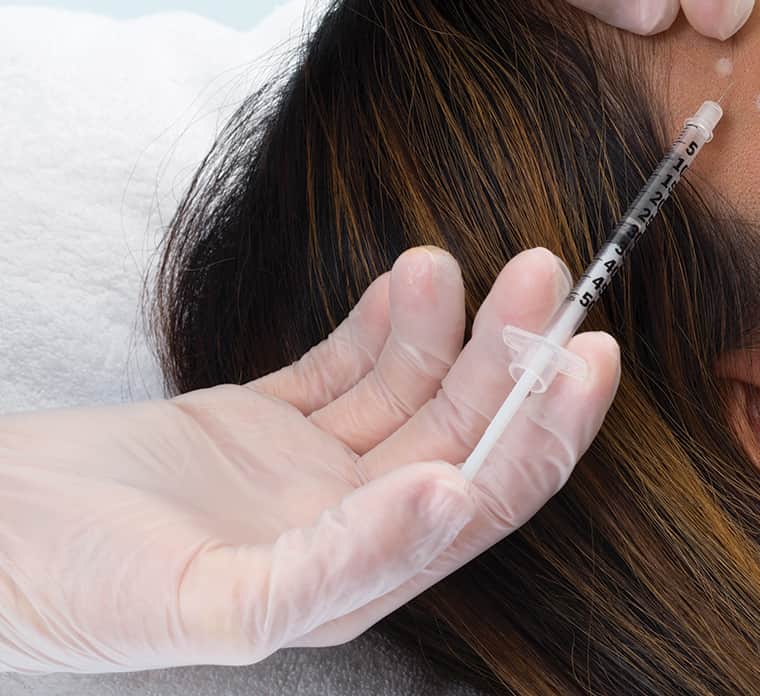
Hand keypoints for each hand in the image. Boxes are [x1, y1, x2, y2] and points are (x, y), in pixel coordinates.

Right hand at [0, 246, 618, 673]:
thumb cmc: (66, 589)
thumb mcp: (212, 602)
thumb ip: (341, 564)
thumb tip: (451, 502)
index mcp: (354, 582)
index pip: (484, 501)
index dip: (545, 433)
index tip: (588, 356)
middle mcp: (343, 525)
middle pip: (460, 434)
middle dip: (510, 358)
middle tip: (547, 277)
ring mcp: (301, 471)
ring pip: (409, 391)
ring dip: (444, 326)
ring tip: (450, 261)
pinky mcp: (256, 422)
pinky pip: (344, 365)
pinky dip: (380, 322)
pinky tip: (408, 279)